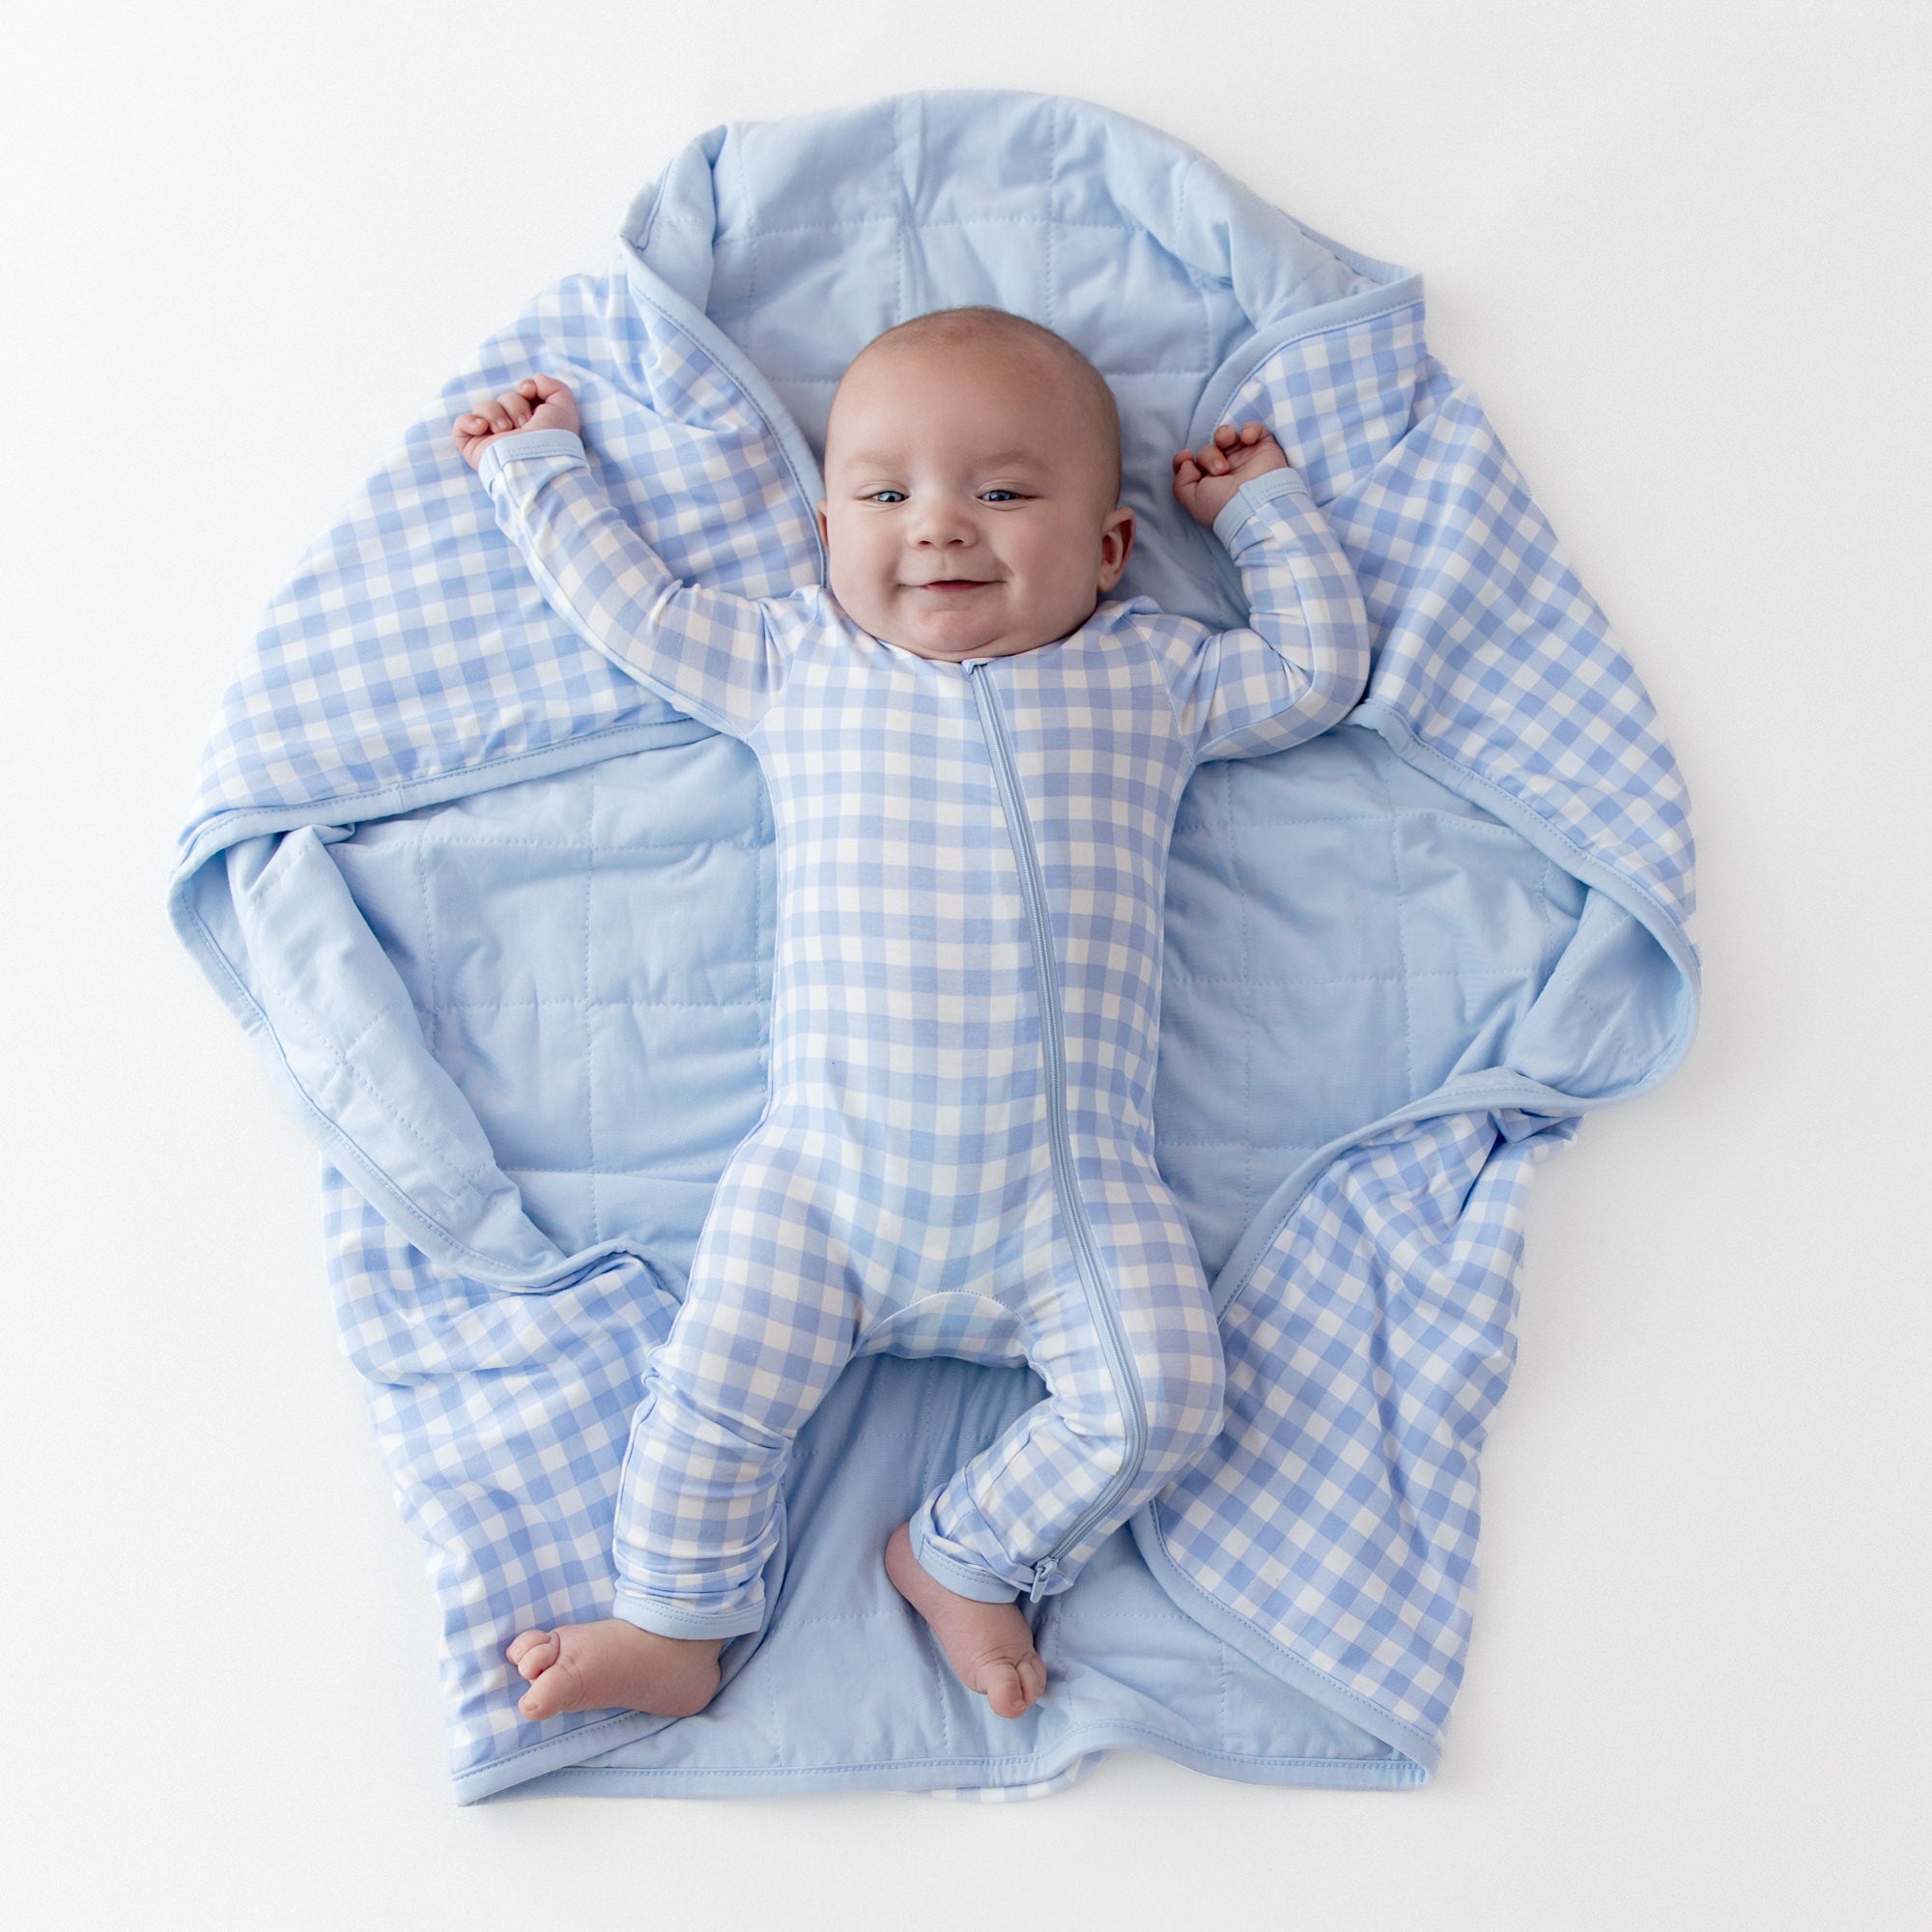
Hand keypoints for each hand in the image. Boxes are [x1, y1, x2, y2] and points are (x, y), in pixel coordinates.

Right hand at [453, 374, 581, 468]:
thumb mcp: (564, 407)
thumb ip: (554, 387)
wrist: (536, 463)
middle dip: (514, 405)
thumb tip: (535, 379)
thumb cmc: (553, 440)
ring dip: (495, 414)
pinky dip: (469, 421)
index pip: (521, 393)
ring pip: (484, 407)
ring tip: (506, 431)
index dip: (525, 388)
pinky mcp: (474, 446)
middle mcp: (513, 430)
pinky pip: (461, 424)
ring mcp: (492, 438)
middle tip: (524, 424)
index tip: (529, 392)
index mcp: (533, 422)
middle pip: (504, 398)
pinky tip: (483, 428)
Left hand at [1171, 420, 1288, 527]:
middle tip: (1220, 470)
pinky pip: (1254, 429)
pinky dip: (1249, 428)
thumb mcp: (1193, 500)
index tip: (1186, 456)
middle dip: (1209, 456)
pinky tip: (1247, 438)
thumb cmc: (1223, 505)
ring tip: (1229, 443)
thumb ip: (1181, 481)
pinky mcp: (1264, 449)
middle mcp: (1228, 472)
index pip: (1193, 466)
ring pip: (1227, 436)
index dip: (1185, 459)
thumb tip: (1185, 462)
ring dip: (1223, 434)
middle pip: (1208, 450)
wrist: (1257, 504)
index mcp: (1211, 485)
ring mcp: (1246, 460)